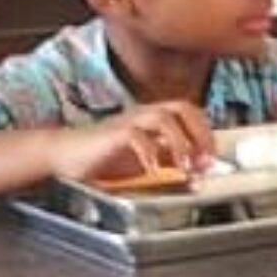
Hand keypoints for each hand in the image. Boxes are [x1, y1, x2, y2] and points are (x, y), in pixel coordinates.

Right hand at [54, 102, 216, 184]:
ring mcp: (126, 122)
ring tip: (185, 166)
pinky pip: (134, 135)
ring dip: (179, 142)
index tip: (213, 155)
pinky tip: (153, 169)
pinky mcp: (111, 135)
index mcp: (152, 118)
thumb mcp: (144, 160)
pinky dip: (149, 152)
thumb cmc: (102, 157)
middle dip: (198, 132)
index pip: (188, 112)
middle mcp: (142, 115)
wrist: (64, 155)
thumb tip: (197, 167)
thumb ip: (169, 159)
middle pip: (180, 107)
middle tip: (206, 158)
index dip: (205, 131)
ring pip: (162, 117)